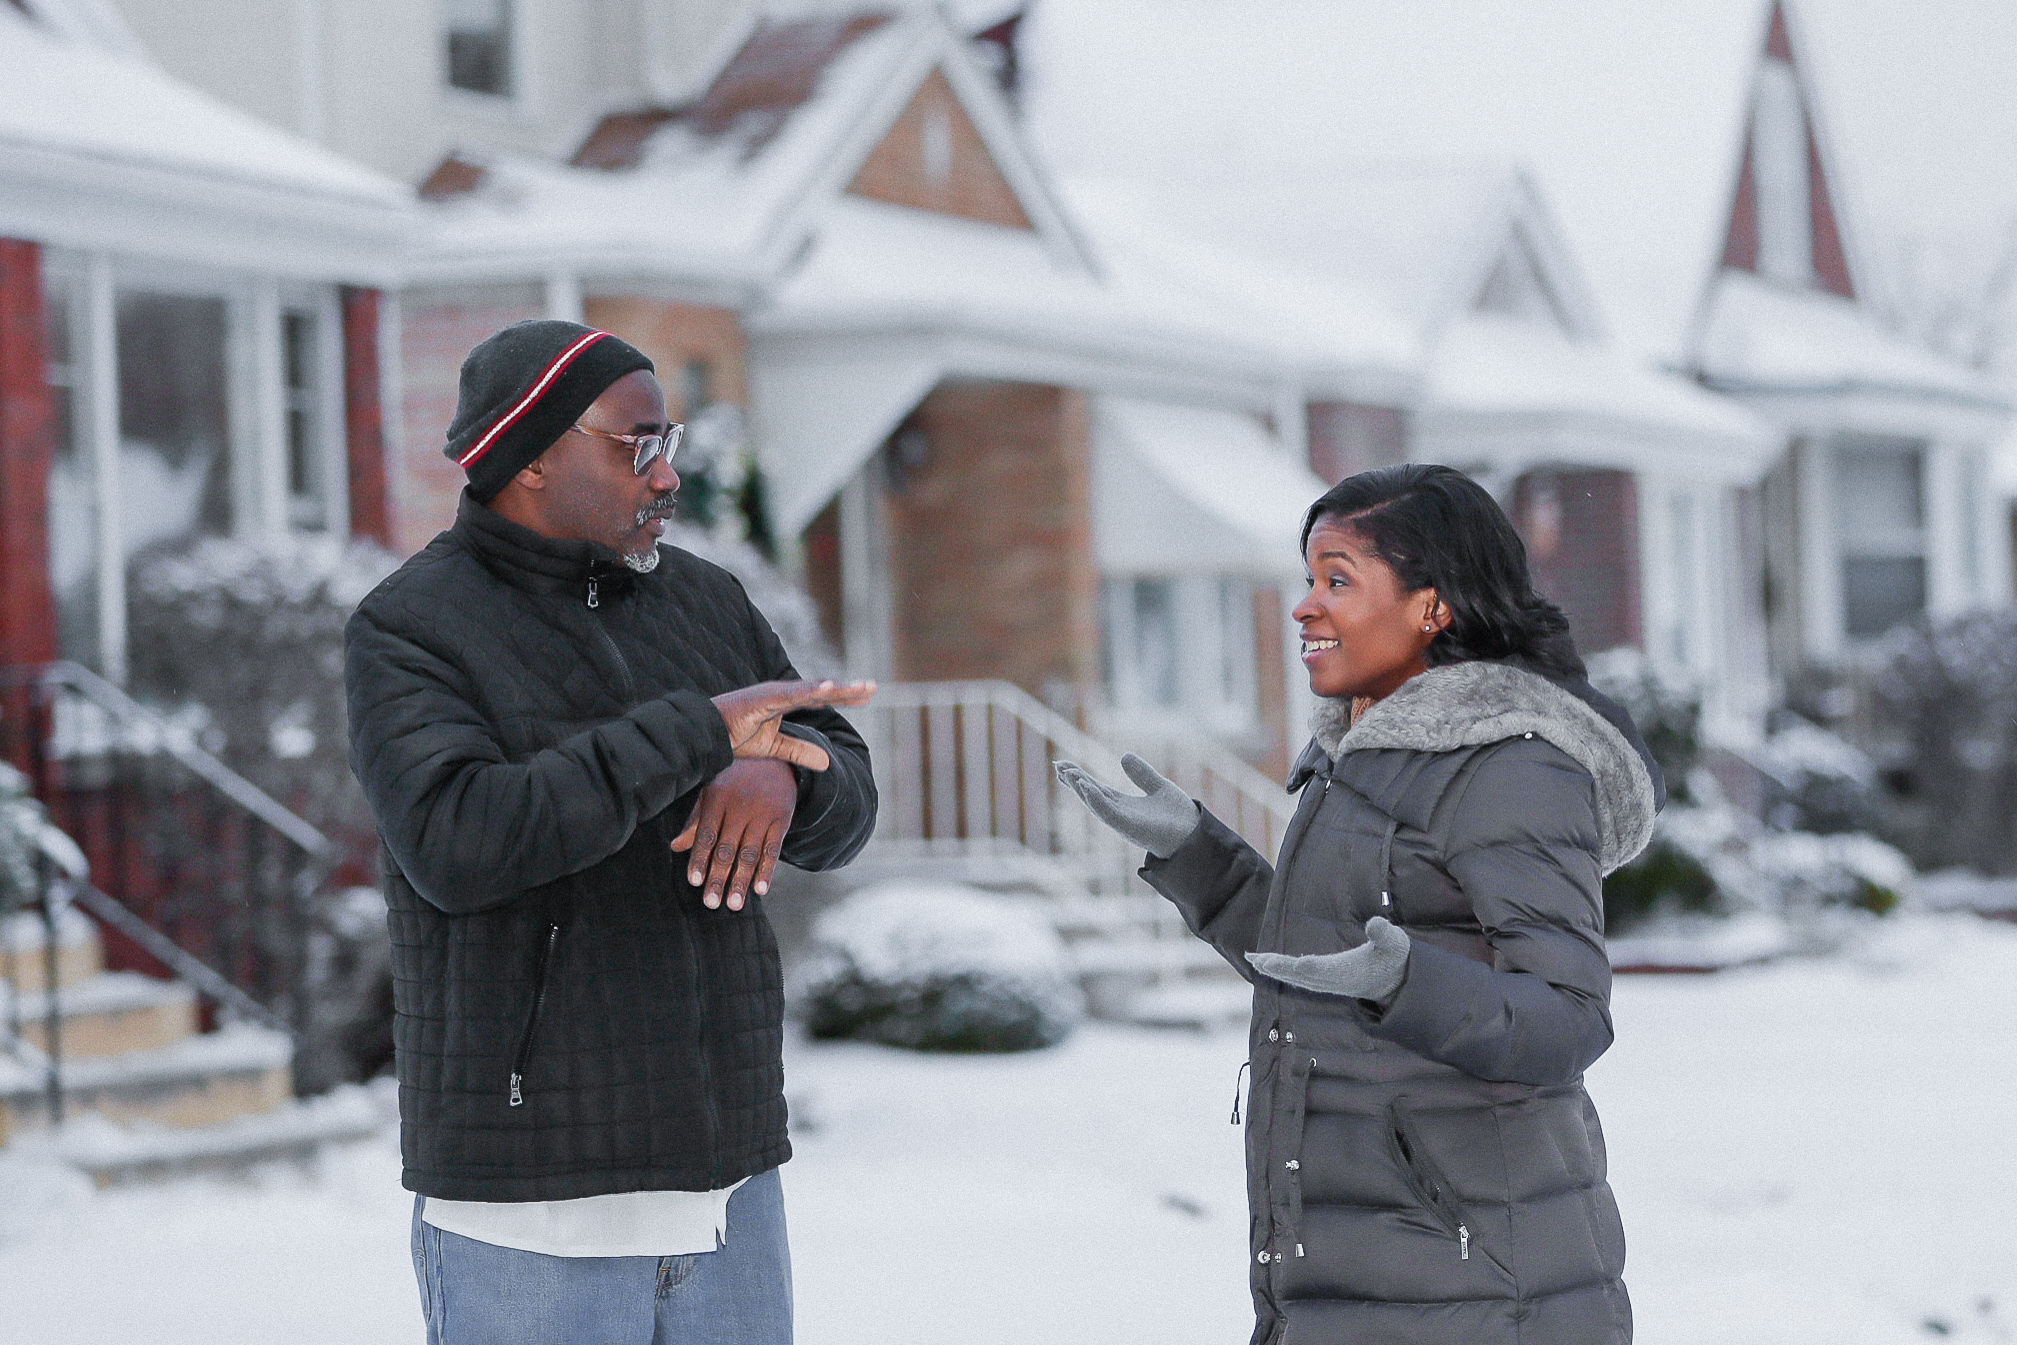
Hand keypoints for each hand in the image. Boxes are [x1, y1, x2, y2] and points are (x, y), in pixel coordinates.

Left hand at [671, 760, 796, 909]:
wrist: (774, 757)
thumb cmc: (734, 777)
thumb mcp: (712, 791)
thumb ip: (696, 820)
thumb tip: (676, 847)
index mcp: (717, 798)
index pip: (706, 834)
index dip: (699, 859)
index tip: (694, 881)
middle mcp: (740, 806)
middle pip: (727, 849)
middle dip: (718, 878)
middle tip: (711, 903)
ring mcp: (763, 813)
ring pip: (749, 853)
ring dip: (741, 881)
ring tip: (733, 904)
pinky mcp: (782, 819)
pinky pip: (773, 849)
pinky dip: (767, 871)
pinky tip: (760, 889)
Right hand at [712, 679, 873, 771]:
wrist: (704, 736)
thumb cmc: (733, 737)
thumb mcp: (774, 749)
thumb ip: (799, 751)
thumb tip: (828, 763)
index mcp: (784, 702)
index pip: (821, 697)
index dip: (844, 695)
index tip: (868, 694)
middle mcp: (782, 694)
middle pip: (821, 690)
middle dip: (847, 689)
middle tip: (873, 686)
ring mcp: (772, 694)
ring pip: (810, 689)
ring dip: (835, 688)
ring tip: (858, 687)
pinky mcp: (762, 698)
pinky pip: (789, 694)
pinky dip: (809, 690)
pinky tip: (828, 687)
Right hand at [1053, 753, 1199, 859]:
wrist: (1196, 835)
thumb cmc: (1179, 816)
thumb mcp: (1158, 786)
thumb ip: (1141, 774)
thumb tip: (1123, 756)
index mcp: (1124, 805)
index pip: (1096, 789)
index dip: (1080, 777)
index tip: (1063, 765)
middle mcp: (1119, 814)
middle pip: (1091, 795)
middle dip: (1074, 782)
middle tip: (1058, 765)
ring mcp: (1123, 822)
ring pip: (1096, 803)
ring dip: (1081, 789)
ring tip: (1068, 773)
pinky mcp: (1130, 827)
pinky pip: (1109, 813)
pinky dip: (1096, 800)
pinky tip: (1087, 787)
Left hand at [1247, 916, 1411, 1002]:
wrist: (1395, 983)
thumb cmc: (1393, 958)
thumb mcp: (1395, 944)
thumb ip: (1385, 934)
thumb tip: (1376, 923)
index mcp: (1348, 971)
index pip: (1323, 968)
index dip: (1308, 966)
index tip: (1293, 963)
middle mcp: (1334, 980)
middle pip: (1301, 975)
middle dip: (1278, 967)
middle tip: (1256, 959)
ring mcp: (1328, 983)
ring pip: (1296, 978)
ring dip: (1274, 969)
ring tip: (1254, 960)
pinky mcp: (1325, 982)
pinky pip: (1298, 978)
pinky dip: (1281, 971)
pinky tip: (1267, 965)